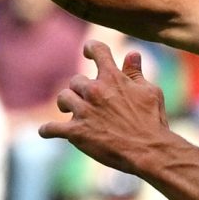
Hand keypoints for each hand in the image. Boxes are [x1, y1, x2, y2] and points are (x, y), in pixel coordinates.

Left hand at [40, 40, 169, 171]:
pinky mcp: (76, 132)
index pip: (97, 50)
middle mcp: (95, 91)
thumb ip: (136, 73)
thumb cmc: (152, 121)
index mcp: (113, 78)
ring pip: (63, 98)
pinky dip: (48, 130)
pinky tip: (46, 132)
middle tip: (87, 100)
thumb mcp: (150, 92)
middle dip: (81, 90)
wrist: (148, 151)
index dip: (91, 48)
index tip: (88, 51)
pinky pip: (51, 128)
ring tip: (71, 111)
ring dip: (67, 104)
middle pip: (76, 80)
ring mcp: (83, 111)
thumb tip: (132, 53)